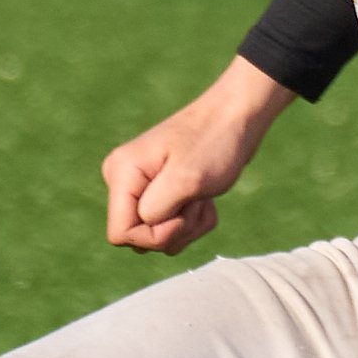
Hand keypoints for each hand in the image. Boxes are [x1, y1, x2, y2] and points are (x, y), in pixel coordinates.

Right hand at [101, 57, 296, 255]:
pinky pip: (171, 229)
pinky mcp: (159, 195)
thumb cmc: (214, 142)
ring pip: (159, 238)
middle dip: (175, 230)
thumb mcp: (187, 179)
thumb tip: (142, 231)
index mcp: (121, 173)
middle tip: (196, 199)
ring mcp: (141, 189)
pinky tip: (205, 197)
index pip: (121, 234)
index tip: (182, 212)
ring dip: (189, 225)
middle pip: (140, 239)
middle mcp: (123, 181)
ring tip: (203, 196)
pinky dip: (194, 220)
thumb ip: (157, 211)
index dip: (155, 236)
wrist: (236, 118)